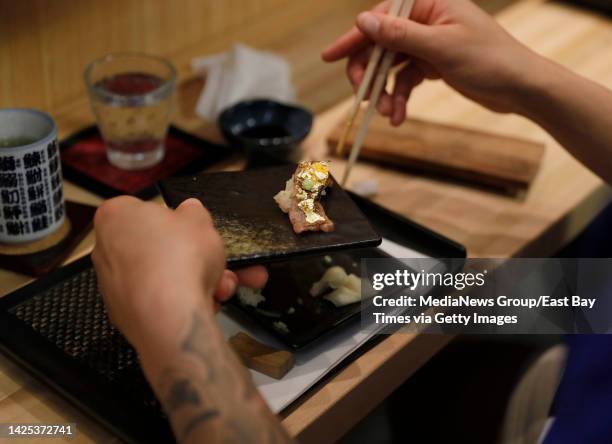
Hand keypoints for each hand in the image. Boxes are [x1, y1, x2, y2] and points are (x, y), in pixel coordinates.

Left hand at [91, 196, 266, 353]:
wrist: (170, 317)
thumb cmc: (180, 258)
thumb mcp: (200, 220)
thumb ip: (193, 211)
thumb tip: (189, 211)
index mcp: (115, 215)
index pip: (144, 209)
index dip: (173, 220)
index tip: (191, 230)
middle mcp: (104, 249)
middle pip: (154, 246)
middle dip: (186, 255)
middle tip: (210, 259)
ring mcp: (111, 284)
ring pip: (159, 276)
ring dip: (189, 279)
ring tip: (217, 286)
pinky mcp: (123, 314)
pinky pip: (156, 300)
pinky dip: (177, 301)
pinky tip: (202, 304)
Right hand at [322, 0, 540, 124]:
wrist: (522, 87)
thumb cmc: (490, 60)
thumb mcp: (441, 48)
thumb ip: (399, 35)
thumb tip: (363, 21)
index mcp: (428, 4)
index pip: (380, 19)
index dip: (353, 39)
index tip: (330, 57)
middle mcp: (426, 20)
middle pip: (381, 44)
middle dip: (371, 74)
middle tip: (364, 98)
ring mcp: (429, 43)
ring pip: (391, 66)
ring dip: (385, 92)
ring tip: (388, 114)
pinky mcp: (433, 64)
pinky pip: (405, 80)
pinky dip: (399, 98)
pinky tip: (399, 115)